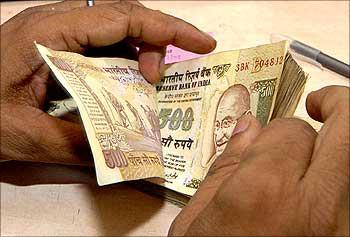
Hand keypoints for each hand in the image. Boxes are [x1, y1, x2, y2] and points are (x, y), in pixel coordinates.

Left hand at [0, 1, 215, 164]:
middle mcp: (56, 24)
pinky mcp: (56, 48)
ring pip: (115, 33)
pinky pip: (101, 47)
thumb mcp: (22, 133)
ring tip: (147, 87)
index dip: (168, 29)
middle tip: (162, 81)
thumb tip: (123, 157)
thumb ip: (74, 144)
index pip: (124, 18)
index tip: (201, 43)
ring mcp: (56, 34)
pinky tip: (125, 87)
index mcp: (49, 32)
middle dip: (157, 43)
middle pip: (125, 19)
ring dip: (139, 56)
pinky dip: (122, 65)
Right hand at [169, 86, 348, 235]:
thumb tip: (247, 126)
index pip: (292, 132)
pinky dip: (344, 178)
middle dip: (338, 105)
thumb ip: (226, 167)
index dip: (279, 130)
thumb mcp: (198, 220)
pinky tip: (328, 180)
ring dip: (346, 141)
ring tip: (329, 140)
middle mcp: (314, 209)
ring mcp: (343, 229)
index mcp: (262, 196)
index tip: (270, 139)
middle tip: (322, 106)